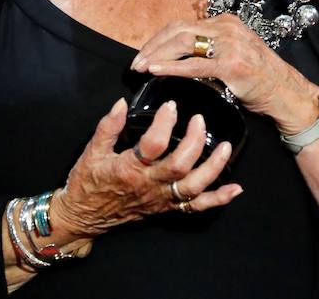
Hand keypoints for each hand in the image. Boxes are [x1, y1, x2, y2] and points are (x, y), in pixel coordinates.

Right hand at [50, 97, 242, 237]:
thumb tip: (122, 102)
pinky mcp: (168, 209)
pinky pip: (197, 207)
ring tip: (226, 146)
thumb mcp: (91, 151)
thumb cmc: (87, 182)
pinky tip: (235, 188)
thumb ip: (109, 126)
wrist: (83, 217)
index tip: (171, 105)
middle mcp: (149, 185)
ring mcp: (161, 199)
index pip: (153, 145)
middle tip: (199, 119)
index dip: (165, 124)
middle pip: (179, 166)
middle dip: (195, 141)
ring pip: (193, 187)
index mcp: (129, 168)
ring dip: (213, 168)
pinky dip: (218, 199)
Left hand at [130, 16, 318, 134]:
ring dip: (157, 55)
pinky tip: (156, 71)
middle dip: (153, 46)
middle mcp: (227, 27)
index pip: (183, 25)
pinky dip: (172, 67)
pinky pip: (195, 65)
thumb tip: (180, 56)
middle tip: (136, 63)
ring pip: (183, 42)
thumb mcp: (234, 54)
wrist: (285, 93)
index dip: (159, 39)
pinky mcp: (231, 64)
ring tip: (141, 67)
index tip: (144, 53)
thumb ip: (212, 49)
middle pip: (179, 30)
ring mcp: (230, 44)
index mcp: (225, 22)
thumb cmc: (259, 78)